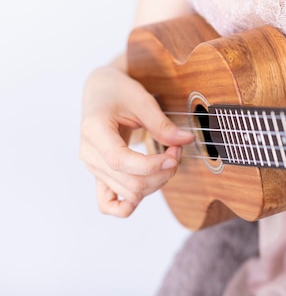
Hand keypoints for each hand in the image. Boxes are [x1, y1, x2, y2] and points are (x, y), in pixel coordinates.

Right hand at [80, 64, 193, 216]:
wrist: (101, 91)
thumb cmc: (119, 92)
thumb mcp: (141, 100)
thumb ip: (162, 123)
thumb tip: (186, 140)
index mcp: (94, 130)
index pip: (121, 161)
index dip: (151, 165)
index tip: (174, 156)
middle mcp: (89, 153)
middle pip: (129, 183)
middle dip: (162, 172)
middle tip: (176, 149)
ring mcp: (93, 167)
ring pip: (129, 194)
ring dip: (157, 181)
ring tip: (168, 157)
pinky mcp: (100, 174)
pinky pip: (108, 204)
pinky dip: (128, 205)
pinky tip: (148, 187)